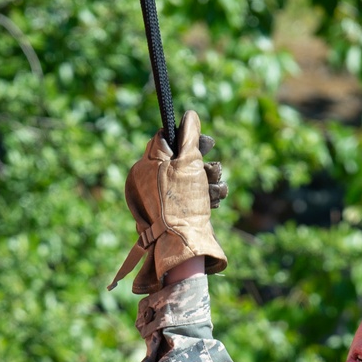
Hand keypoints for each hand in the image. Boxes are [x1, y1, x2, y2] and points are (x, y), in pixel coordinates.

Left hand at [109, 110, 228, 294]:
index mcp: (145, 166)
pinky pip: (194, 195)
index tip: (207, 143)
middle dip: (203, 164)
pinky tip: (214, 202)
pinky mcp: (177, 212)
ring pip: (192, 178)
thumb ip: (189, 137)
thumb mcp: (187, 163)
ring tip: (215, 190)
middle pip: (182, 158)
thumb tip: (189, 116)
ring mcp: (164, 199)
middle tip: (213, 169)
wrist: (182, 245)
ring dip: (209, 181)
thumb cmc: (181, 202)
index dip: (188, 138)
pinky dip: (207, 196)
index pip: (166, 139)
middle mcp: (151, 181)